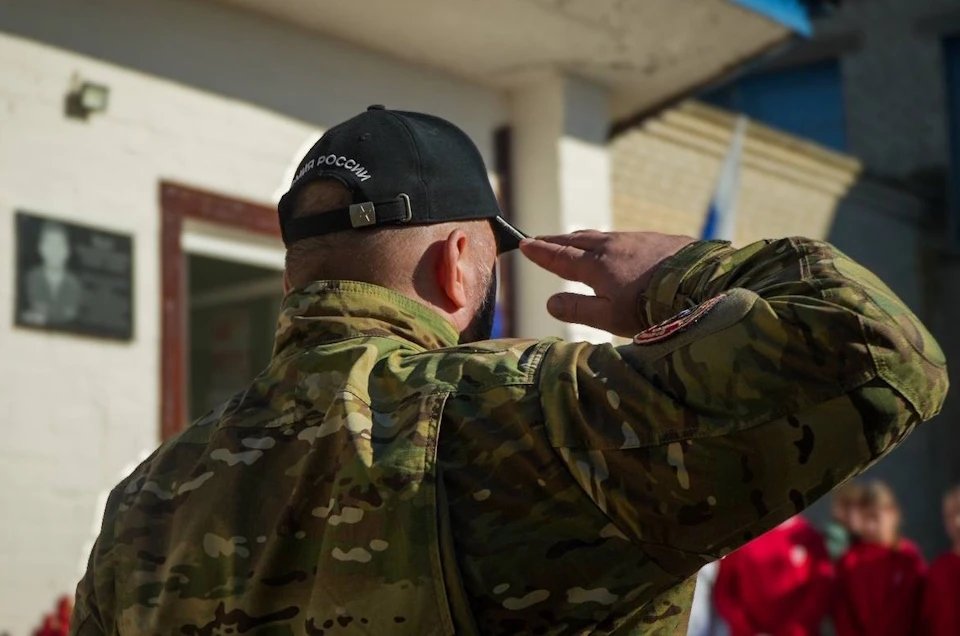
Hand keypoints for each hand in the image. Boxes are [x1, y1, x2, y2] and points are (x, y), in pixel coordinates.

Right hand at [519, 230, 694, 336]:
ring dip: (582, 239)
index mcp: (596, 265)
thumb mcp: (609, 317)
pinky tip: (617, 248)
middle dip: (556, 241)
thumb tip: (550, 301)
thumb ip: (578, 309)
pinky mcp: (660, 240)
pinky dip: (610, 242)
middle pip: (577, 240)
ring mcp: (637, 239)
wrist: (701, 284)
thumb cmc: (651, 308)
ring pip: (602, 236)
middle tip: (540, 240)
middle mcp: (613, 246)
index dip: (541, 252)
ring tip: (573, 241)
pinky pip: (626, 238)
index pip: (560, 257)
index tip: (524, 245)